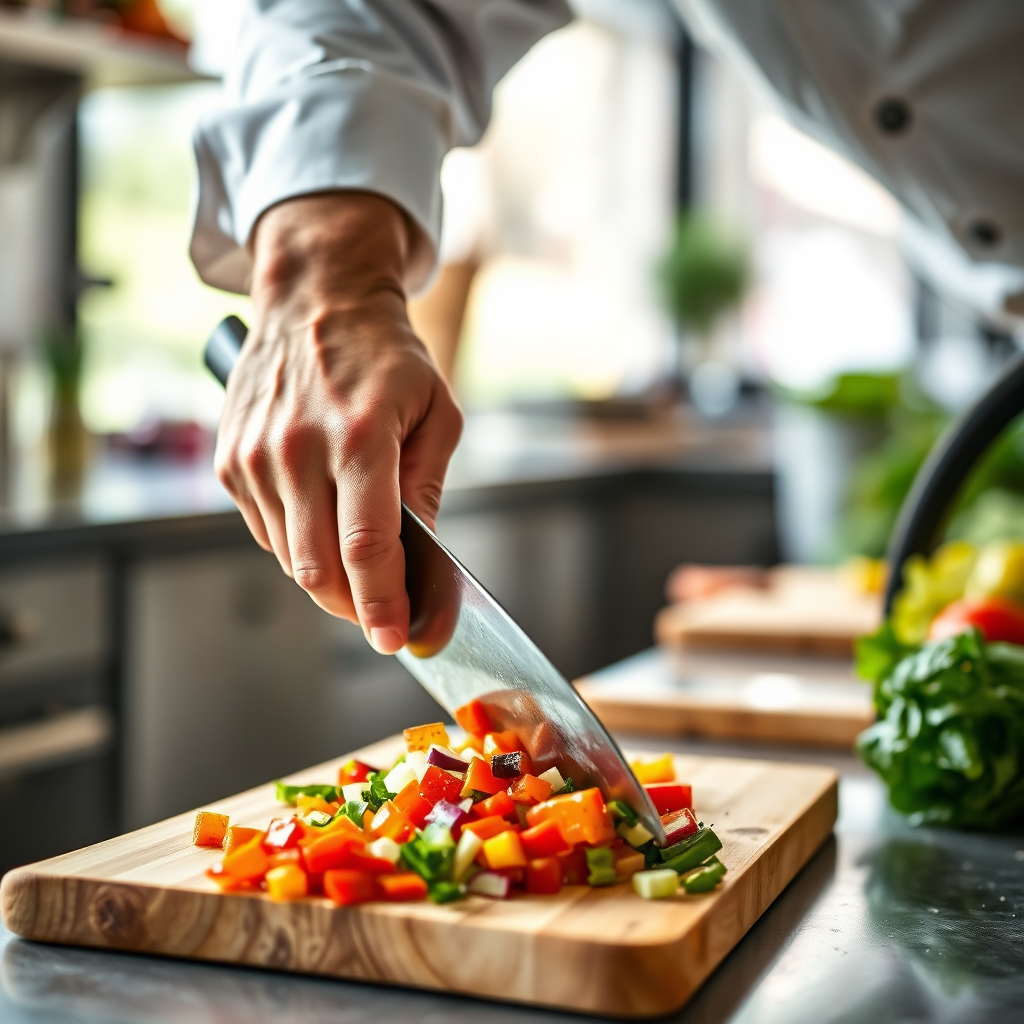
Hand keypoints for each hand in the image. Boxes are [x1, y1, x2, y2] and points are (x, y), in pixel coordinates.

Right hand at [214, 192, 462, 653]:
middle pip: (319, 570)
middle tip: (381, 615)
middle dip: (355, 608)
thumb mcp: (436, 412)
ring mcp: (255, 457)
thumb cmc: (385, 357)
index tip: (395, 636)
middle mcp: (298, 450)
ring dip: (328, 579)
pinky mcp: (231, 461)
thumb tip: (423, 553)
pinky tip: (323, 523)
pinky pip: (266, 533)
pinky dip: (298, 546)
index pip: (367, 547)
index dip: (382, 603)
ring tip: (359, 564)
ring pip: (290, 560)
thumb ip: (428, 485)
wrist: (315, 300)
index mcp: (360, 438)